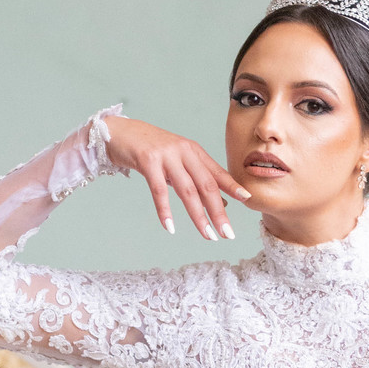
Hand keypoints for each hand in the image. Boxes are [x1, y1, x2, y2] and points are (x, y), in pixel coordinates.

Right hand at [105, 116, 249, 239]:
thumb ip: (196, 179)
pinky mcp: (147, 161)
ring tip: (207, 235)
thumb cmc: (150, 150)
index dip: (233, 186)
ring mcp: (166, 156)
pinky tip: (170, 227)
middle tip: (228, 233)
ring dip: (198, 216)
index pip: (217, 172)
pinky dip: (165, 210)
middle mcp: (184, 152)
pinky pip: (159, 190)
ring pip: (187, 190)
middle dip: (218, 211)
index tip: (248, 199)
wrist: (120, 132)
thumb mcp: (177, 163)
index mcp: (194, 151)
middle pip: (206, 185)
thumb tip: (221, 203)